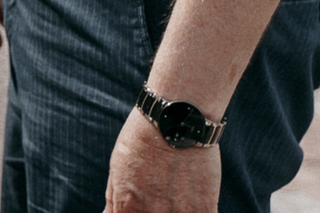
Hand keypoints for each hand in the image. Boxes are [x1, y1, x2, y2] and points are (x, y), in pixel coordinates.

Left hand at [105, 109, 221, 211]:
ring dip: (174, 212)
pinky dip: (194, 212)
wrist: (176, 117)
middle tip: (158, 197)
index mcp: (128, 207)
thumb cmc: (142, 138)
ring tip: (173, 196)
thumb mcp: (117, 167)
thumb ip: (114, 200)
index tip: (137, 208)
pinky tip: (190, 203)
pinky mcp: (205, 208)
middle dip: (151, 212)